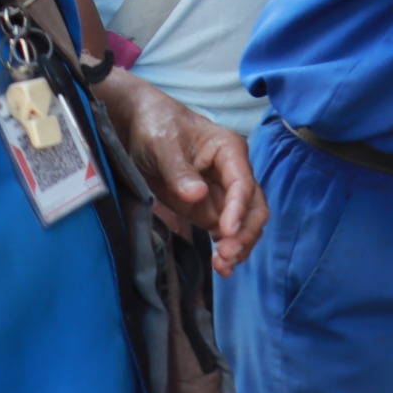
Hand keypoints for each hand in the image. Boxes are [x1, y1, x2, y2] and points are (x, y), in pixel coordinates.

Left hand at [101, 73, 265, 273]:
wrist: (139, 126)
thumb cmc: (157, 126)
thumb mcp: (163, 144)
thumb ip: (179, 170)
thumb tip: (198, 195)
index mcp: (229, 151)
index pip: (243, 182)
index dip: (238, 208)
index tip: (225, 231)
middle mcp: (232, 174)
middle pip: (254, 206)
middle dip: (244, 232)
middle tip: (226, 254)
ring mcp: (221, 194)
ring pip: (244, 223)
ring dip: (239, 245)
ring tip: (223, 265)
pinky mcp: (208, 209)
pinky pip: (225, 232)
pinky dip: (227, 248)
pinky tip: (222, 266)